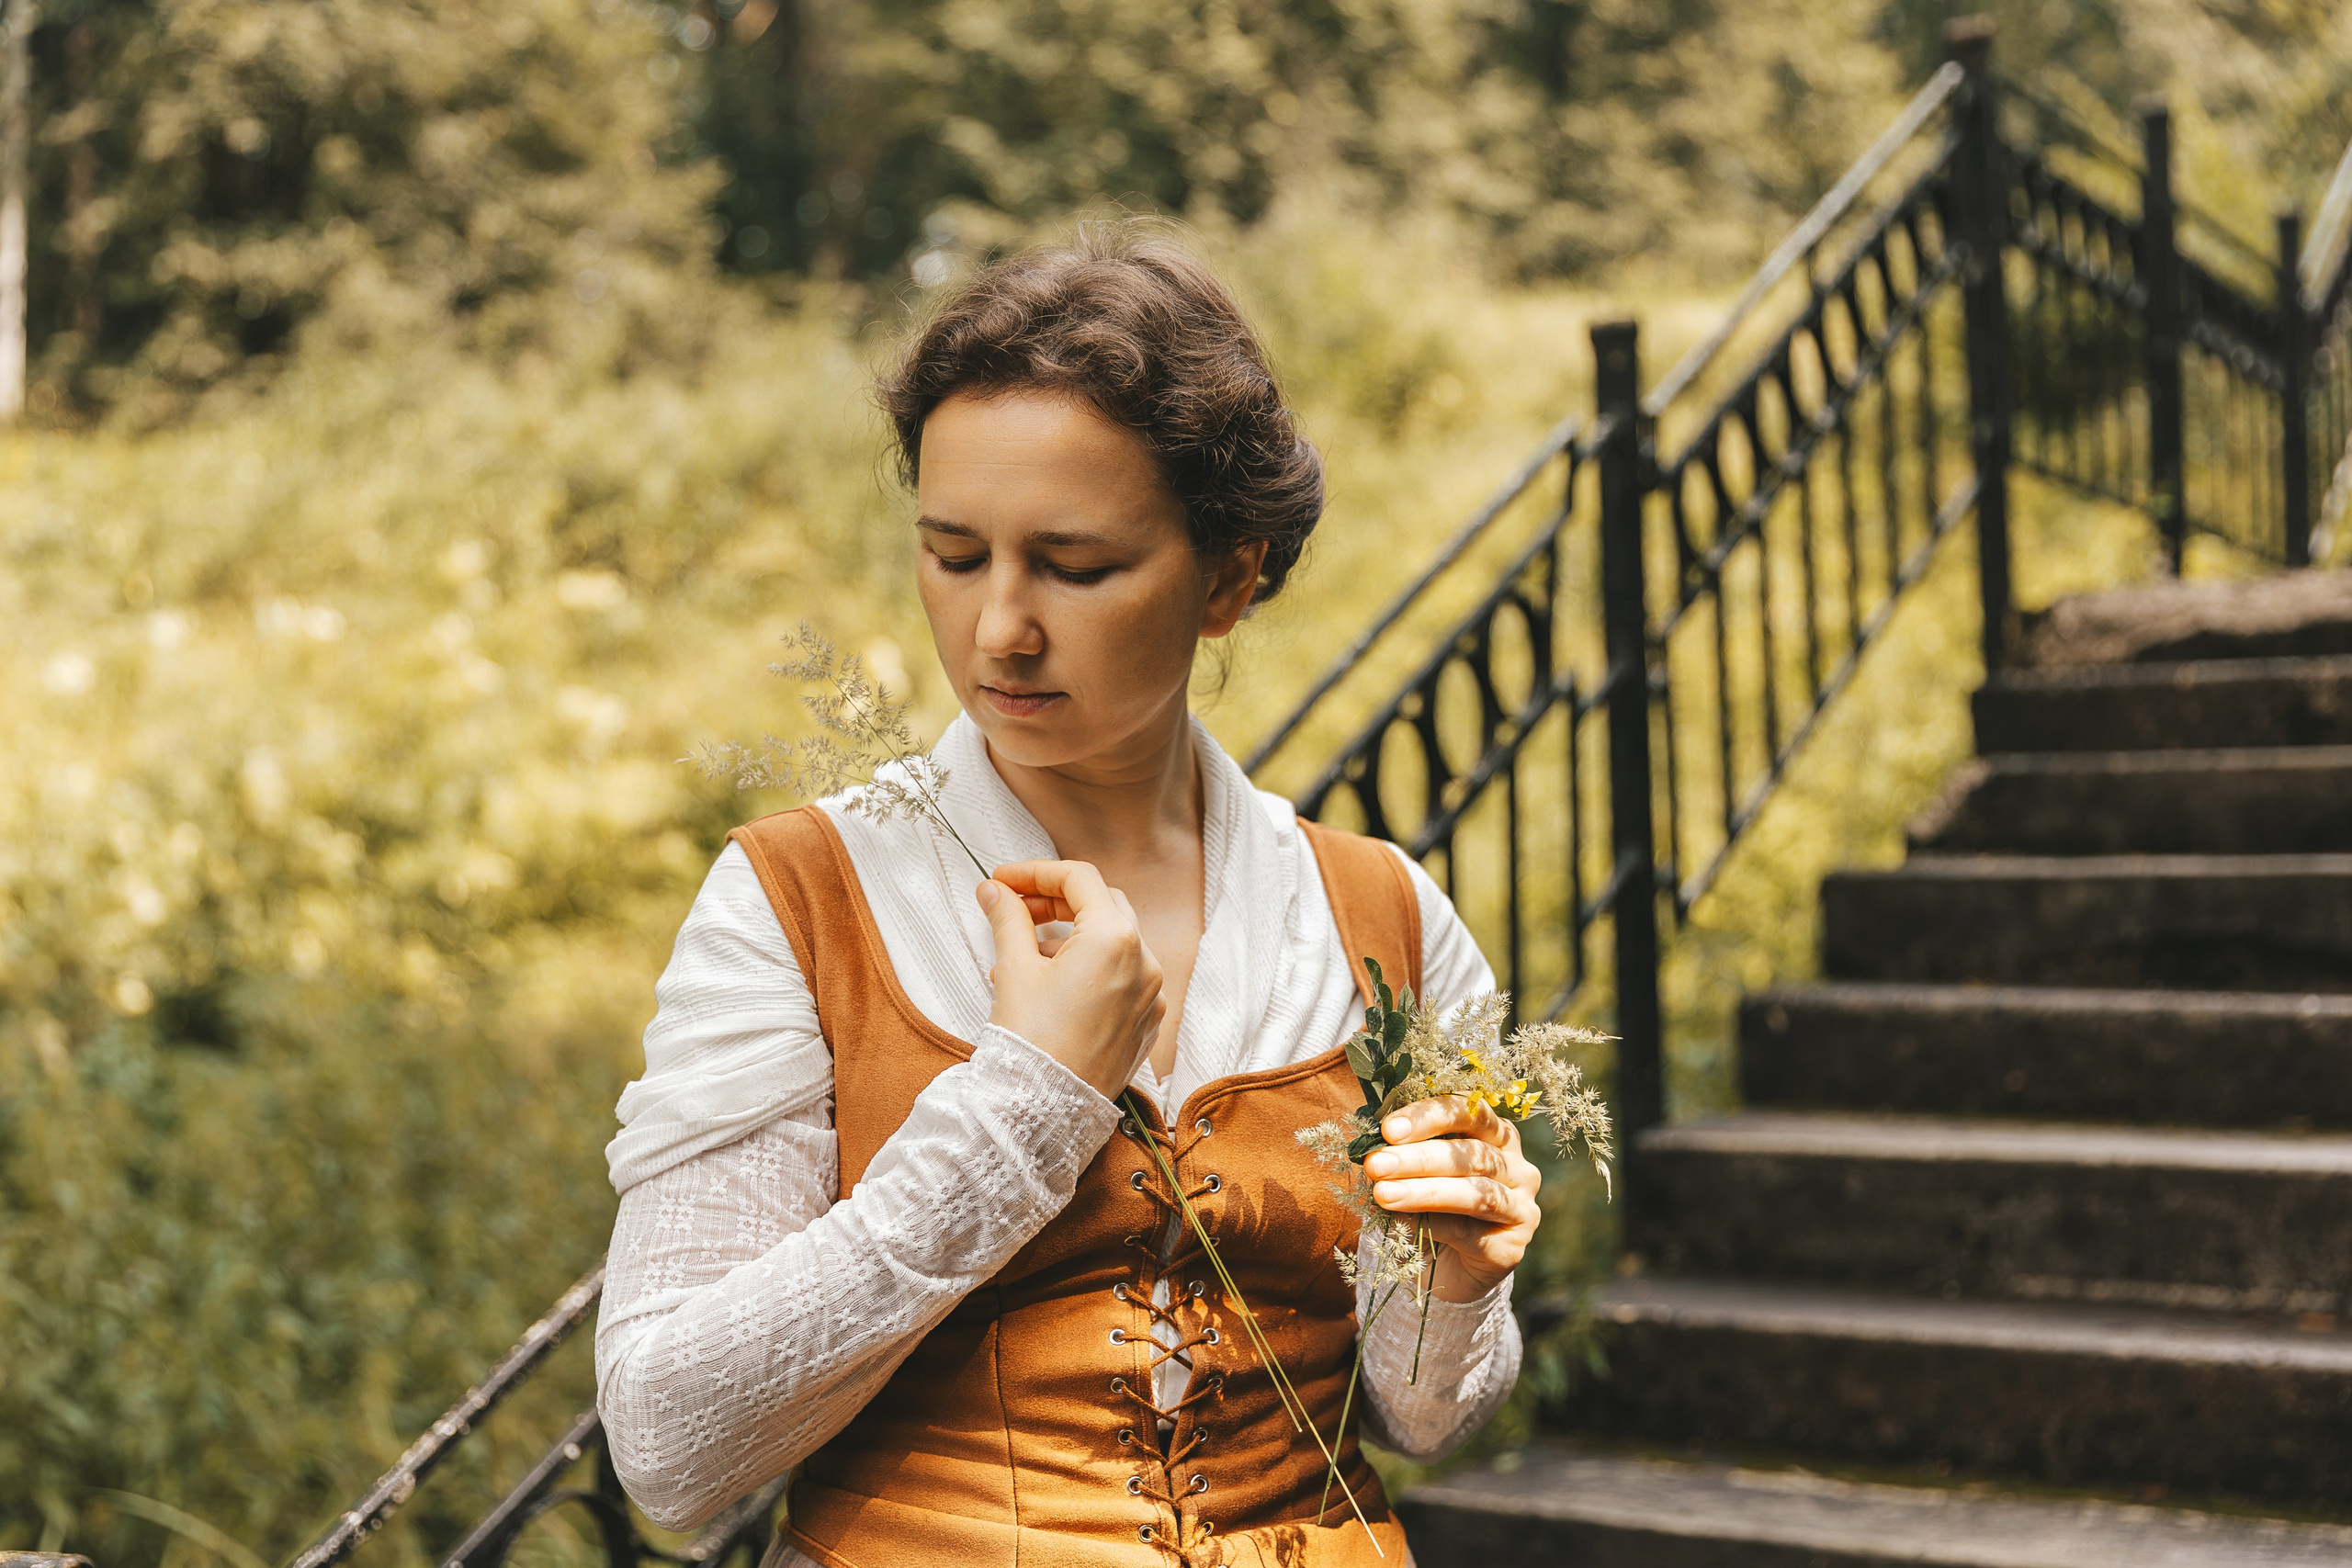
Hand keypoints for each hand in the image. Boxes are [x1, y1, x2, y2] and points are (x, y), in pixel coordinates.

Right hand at [977, 860, 1164, 1100]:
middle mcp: (1145, 962)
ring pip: (1113, 943)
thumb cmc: (1031, 1040)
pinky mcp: (1147, 1023)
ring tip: (1022, 955)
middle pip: (1102, 905)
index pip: (1078, 879)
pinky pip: (1122, 979)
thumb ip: (1008, 918)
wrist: (1045, 1111)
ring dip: (1070, 937)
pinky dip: (1089, 970)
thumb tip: (995, 891)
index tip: (1002, 881)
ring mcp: (1151, 995)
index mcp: (1115, 938)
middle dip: (1055, 902)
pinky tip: (1050, 987)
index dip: (1035, 872)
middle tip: (1014, 910)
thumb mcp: (1014, 969)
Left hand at [1362, 1096, 1541, 1301]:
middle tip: (1377, 1164)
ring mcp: (1521, 1208)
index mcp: (1496, 1135)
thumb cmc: (1431, 1208)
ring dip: (1426, 1192)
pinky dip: (1432, 1226)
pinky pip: (1470, 1233)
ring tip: (1383, 1194)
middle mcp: (1517, 1167)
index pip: (1469, 1112)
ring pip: (1477, 1193)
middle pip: (1474, 1153)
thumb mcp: (1419, 1174)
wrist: (1447, 1269)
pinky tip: (1403, 1223)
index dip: (1429, 1117)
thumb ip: (1406, 1155)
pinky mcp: (1512, 1247)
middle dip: (1420, 1158)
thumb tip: (1373, 1150)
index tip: (1388, 1130)